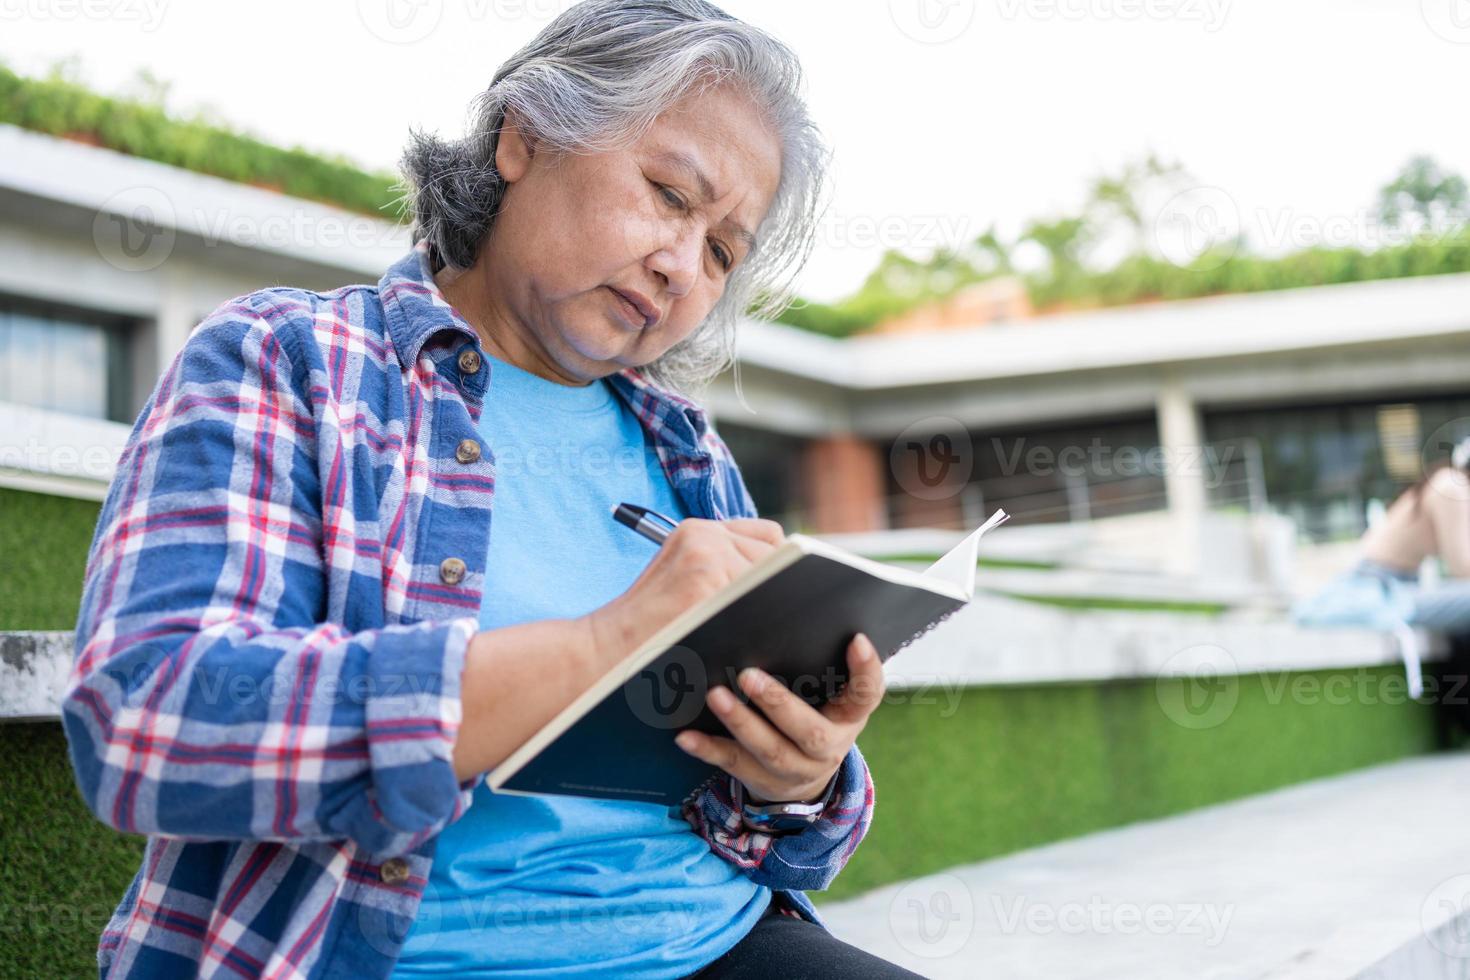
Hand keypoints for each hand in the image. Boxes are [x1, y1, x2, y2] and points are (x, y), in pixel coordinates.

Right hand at [584, 517, 786, 669]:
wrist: (608, 648)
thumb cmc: (649, 627)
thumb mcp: (681, 579)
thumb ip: (723, 566)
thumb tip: (780, 579)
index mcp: (698, 530)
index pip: (767, 537)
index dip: (774, 567)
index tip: (770, 593)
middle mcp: (705, 533)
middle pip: (776, 555)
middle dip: (774, 587)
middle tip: (754, 617)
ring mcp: (708, 553)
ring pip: (772, 578)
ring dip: (765, 607)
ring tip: (737, 629)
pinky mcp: (708, 577)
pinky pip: (758, 598)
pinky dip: (755, 622)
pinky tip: (735, 636)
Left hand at [674, 631, 885, 805]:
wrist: (803, 776)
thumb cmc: (813, 712)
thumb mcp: (829, 693)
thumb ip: (819, 661)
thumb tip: (793, 602)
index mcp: (849, 716)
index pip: (867, 694)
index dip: (866, 669)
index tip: (857, 639)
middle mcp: (828, 746)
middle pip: (810, 731)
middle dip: (778, 703)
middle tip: (748, 675)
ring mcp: (796, 769)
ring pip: (769, 750)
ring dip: (740, 722)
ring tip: (715, 696)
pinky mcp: (762, 780)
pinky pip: (733, 765)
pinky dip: (707, 750)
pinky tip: (686, 736)